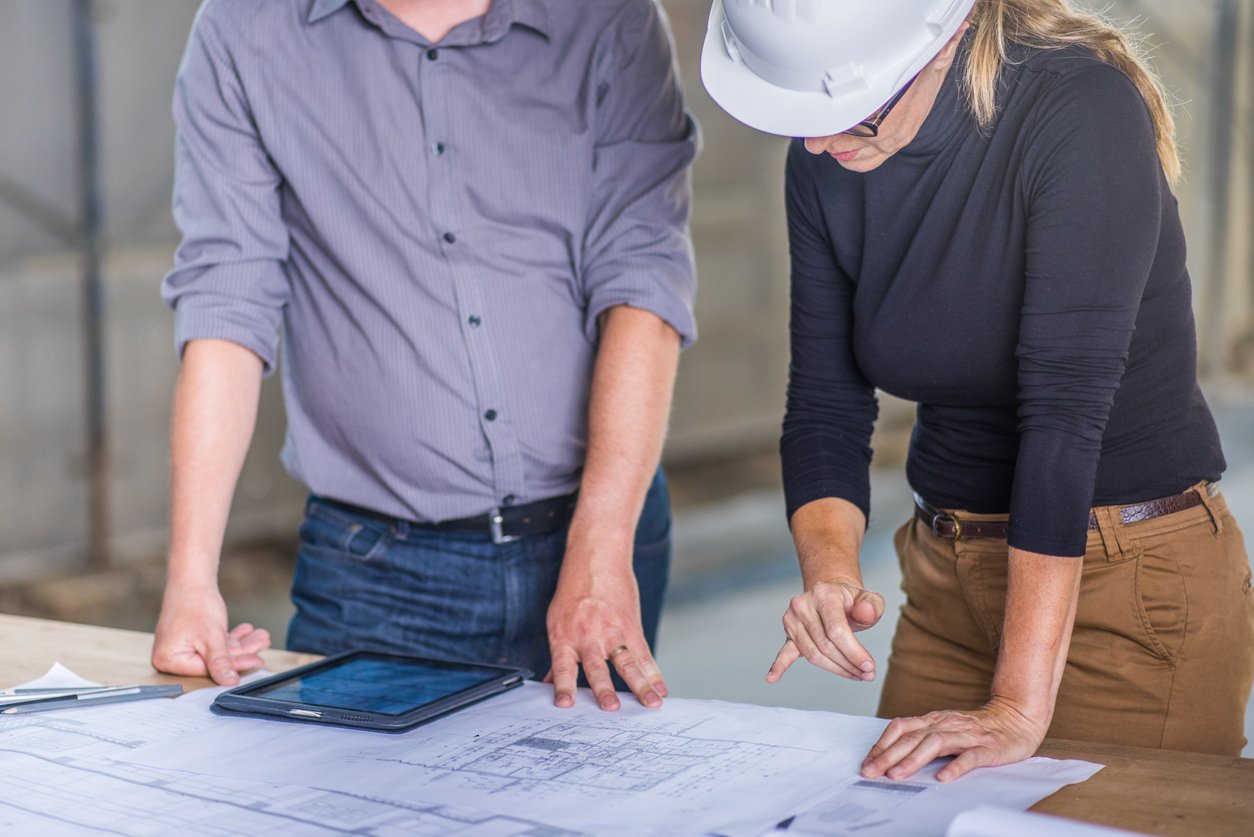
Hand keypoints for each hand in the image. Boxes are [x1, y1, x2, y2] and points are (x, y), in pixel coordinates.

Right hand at [151, 582, 269, 684]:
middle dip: (242, 651)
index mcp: (169, 660)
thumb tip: (229, 682)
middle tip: (262, 644)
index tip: (256, 660)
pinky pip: (216, 642)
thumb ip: (220, 662)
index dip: (235, 665)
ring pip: (219, 650)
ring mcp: (183, 646)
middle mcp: (173, 656)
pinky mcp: (192, 638)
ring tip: (260, 637)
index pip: (208, 670)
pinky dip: (232, 637)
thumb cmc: (194, 603)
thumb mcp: (211, 638)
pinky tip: (248, 632)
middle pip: (215, 661)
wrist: (191, 578)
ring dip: (242, 643)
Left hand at [545, 554, 666, 711]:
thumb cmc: (574, 591)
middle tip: (612, 709)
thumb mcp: (557, 621)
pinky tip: (661, 689)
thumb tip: (551, 682)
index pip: (563, 666)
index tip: (565, 705)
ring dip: (641, 685)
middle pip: (597, 667)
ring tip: (652, 703)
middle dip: (605, 689)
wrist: (596, 558)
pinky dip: (654, 673)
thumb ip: (559, 655)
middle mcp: (588, 635)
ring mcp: (612, 631)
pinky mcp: (630, 626)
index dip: (563, 685)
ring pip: (627, 662)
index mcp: (565, 636)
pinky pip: (643, 653)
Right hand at [767, 578, 884, 683]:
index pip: (836, 629)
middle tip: (867, 675)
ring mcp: (792, 619)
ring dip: (835, 669)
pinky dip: (779, 666)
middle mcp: (803, 605)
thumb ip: (872, 605)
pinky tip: (771, 678)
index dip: (853, 651)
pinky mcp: (788, 633)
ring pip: (813, 654)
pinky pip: (784, 652)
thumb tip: (866, 614)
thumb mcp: (868, 598)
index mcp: (823, 594)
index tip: (869, 667)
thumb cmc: (851, 601)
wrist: (830, 594)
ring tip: (855, 675)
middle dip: (848, 664)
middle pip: (825, 645)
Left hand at [860, 697, 1047, 781]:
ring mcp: (967, 735)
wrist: (1017, 718)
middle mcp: (946, 724)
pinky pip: (970, 757)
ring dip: (913, 760)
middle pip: (912, 737)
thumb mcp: (945, 729)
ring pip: (935, 743)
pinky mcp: (988, 747)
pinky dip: (955, 766)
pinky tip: (943, 777)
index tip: (866, 762)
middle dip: (888, 755)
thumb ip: (923, 738)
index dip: (881, 744)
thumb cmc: (976, 728)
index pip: (901, 728)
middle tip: (870, 771)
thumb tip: (891, 756)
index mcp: (934, 720)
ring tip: (897, 775)